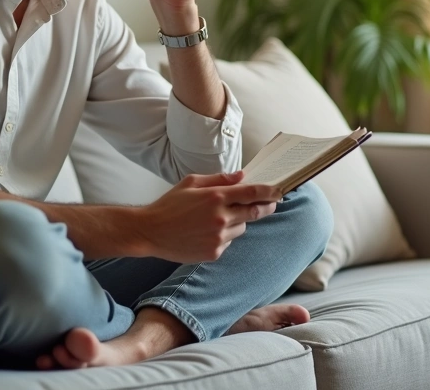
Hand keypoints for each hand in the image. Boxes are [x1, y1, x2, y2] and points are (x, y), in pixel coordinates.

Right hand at [132, 172, 277, 262]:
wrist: (150, 232)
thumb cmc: (169, 204)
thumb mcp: (191, 183)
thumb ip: (219, 179)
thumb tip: (242, 176)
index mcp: (216, 197)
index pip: (253, 193)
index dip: (270, 192)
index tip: (279, 191)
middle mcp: (220, 218)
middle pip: (255, 213)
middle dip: (265, 207)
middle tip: (270, 204)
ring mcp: (218, 237)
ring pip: (242, 228)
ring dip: (238, 222)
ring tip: (216, 219)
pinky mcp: (214, 252)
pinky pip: (229, 241)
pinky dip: (224, 236)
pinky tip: (205, 232)